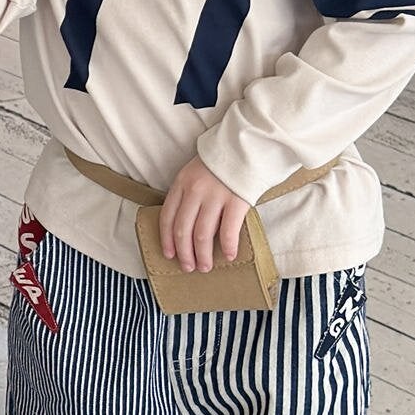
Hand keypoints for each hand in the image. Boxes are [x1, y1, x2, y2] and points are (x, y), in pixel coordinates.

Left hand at [159, 158, 251, 273]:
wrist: (247, 146)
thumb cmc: (221, 164)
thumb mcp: (195, 173)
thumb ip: (188, 195)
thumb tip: (185, 228)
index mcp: (181, 183)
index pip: (167, 217)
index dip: (166, 239)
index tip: (168, 255)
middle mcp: (195, 190)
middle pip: (183, 229)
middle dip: (184, 253)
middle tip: (188, 267)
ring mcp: (215, 195)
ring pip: (202, 234)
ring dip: (202, 255)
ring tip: (205, 266)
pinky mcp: (236, 200)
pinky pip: (228, 230)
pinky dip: (227, 246)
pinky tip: (228, 256)